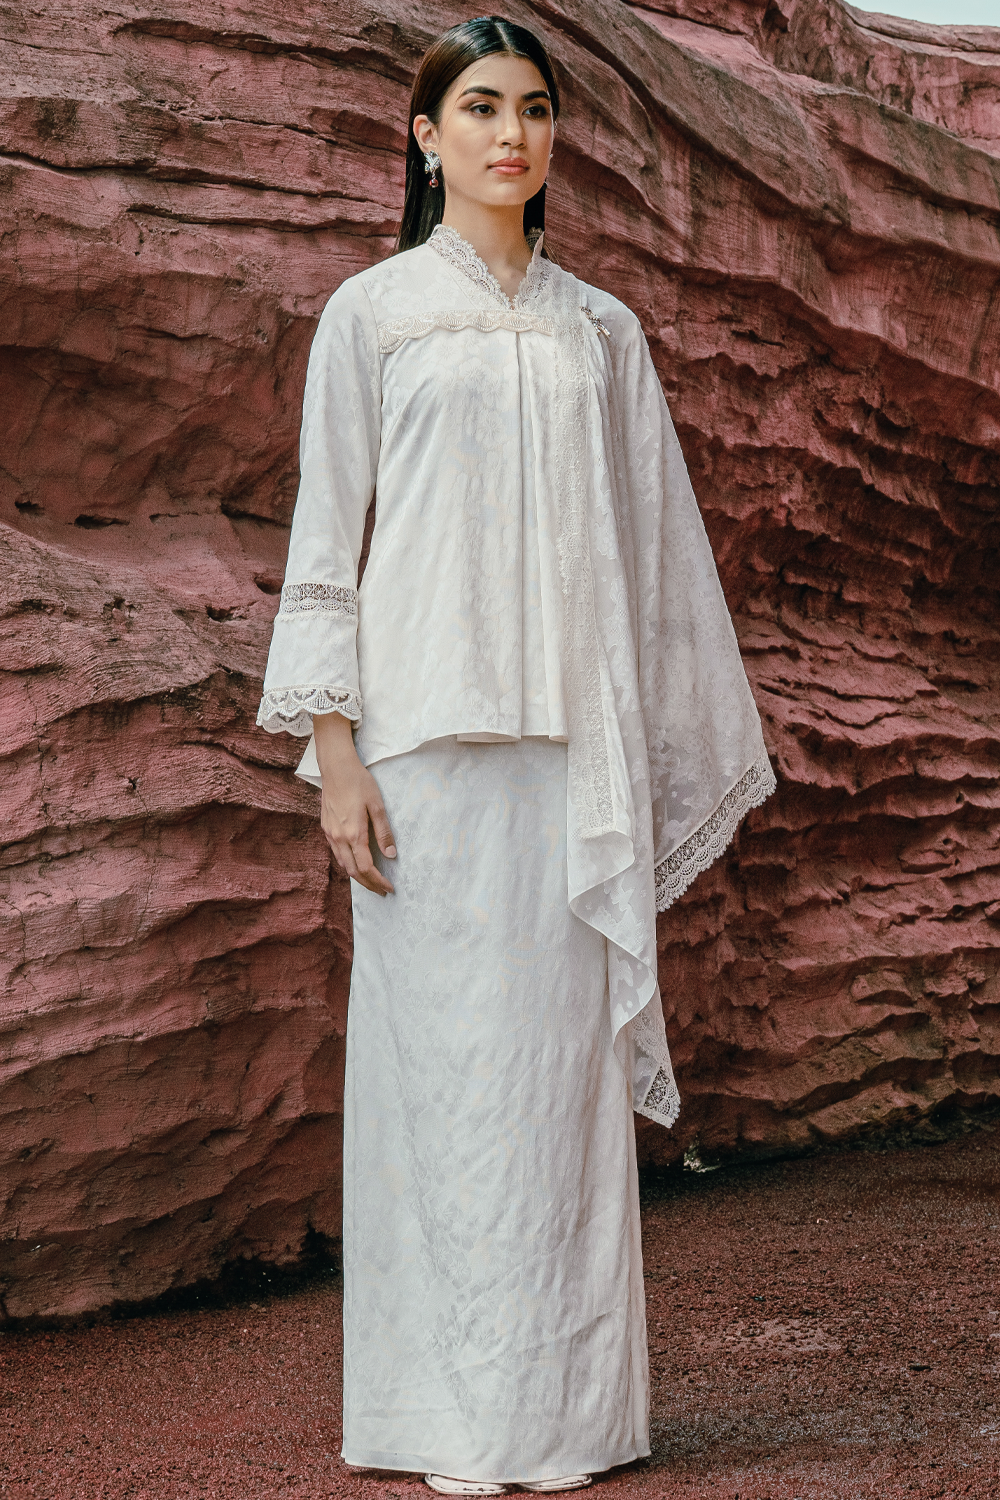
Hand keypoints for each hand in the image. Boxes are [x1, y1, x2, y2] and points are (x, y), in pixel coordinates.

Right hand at [312, 710, 395, 894]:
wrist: (336, 768)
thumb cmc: (359, 783)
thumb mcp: (377, 806)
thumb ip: (384, 832)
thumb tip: (391, 854)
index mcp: (354, 834)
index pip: (367, 867)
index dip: (378, 881)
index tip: (389, 888)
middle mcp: (339, 838)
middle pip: (353, 871)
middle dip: (368, 884)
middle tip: (381, 891)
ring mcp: (330, 834)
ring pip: (343, 864)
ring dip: (357, 876)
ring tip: (371, 881)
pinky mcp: (326, 828)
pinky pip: (336, 853)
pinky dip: (347, 863)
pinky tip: (356, 862)